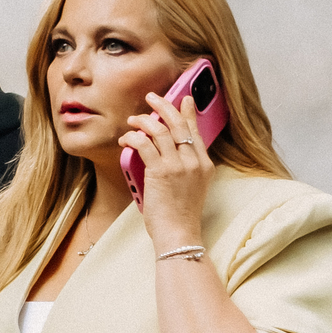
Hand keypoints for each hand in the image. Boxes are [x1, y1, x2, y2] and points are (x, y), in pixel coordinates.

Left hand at [123, 91, 214, 250]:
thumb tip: (168, 149)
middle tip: (152, 98)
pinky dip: (133, 137)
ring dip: (144, 121)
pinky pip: (144, 144)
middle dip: (164, 106)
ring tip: (133, 120)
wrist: (179, 234)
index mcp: (204, 165)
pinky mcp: (161, 171)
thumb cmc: (181, 216)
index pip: (196, 131)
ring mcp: (179, 165)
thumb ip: (186, 167)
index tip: (182, 99)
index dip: (188, 112)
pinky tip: (127, 139)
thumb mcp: (192, 187)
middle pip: (179, 123)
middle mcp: (194, 161)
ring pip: (160, 130)